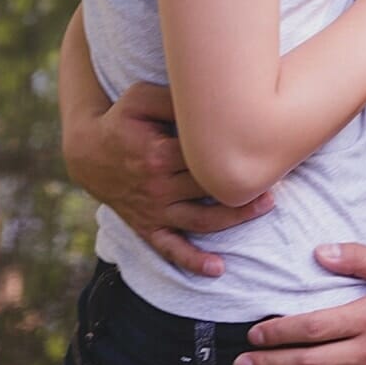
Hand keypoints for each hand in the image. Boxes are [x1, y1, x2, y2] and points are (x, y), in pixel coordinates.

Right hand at [64, 81, 273, 276]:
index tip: (262, 142)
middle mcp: (157, 186)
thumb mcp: (140, 98)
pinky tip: (217, 269)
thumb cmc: (120, 120)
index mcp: (157, 154)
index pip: (206, 155)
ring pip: (202, 220)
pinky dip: (192, 261)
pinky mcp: (148, 226)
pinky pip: (170, 249)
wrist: (88, 153)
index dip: (235, 149)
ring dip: (236, 217)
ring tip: (266, 205)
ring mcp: (154, 210)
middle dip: (244, 181)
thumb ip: (172, 97)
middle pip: (211, 187)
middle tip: (277, 171)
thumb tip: (208, 95)